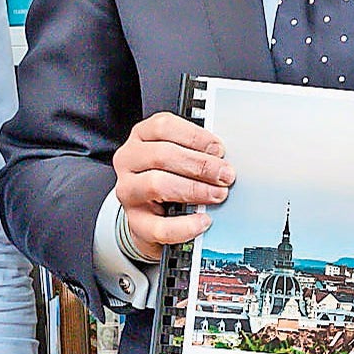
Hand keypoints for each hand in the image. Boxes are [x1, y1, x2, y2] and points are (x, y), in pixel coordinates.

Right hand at [113, 112, 231, 259]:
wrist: (152, 215)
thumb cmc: (168, 177)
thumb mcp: (179, 157)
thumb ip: (196, 152)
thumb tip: (222, 160)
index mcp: (141, 137)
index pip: (163, 127)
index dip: (194, 137)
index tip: (218, 149)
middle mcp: (129, 161)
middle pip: (162, 155)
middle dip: (200, 165)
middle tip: (225, 175)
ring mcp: (128, 191)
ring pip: (157, 185)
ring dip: (194, 190)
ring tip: (218, 194)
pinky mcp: (135, 221)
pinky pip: (160, 226)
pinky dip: (186, 225)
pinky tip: (203, 221)